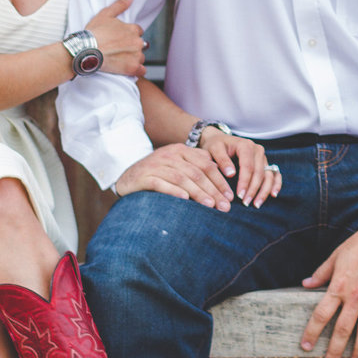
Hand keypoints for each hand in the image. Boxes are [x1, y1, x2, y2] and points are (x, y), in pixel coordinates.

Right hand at [86, 0, 145, 77]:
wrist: (87, 51)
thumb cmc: (94, 32)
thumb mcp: (105, 14)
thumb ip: (120, 5)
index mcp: (133, 29)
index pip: (138, 31)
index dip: (129, 35)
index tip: (120, 39)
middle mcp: (137, 42)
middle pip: (140, 45)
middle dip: (132, 47)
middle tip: (119, 50)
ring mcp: (136, 56)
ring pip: (140, 57)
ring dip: (134, 58)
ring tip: (120, 60)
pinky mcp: (133, 68)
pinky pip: (141, 71)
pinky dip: (137, 71)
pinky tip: (129, 69)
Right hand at [115, 144, 234, 209]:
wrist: (127, 177)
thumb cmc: (157, 174)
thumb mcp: (177, 165)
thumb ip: (196, 165)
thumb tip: (220, 172)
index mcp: (181, 150)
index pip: (206, 164)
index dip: (220, 181)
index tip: (230, 197)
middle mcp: (170, 155)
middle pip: (196, 173)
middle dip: (213, 190)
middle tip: (225, 206)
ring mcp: (156, 165)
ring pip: (182, 179)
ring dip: (198, 193)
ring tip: (210, 205)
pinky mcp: (144, 176)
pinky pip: (161, 183)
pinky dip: (174, 191)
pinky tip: (185, 200)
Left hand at [198, 127, 282, 207]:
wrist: (219, 140)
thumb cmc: (215, 146)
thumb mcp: (214, 149)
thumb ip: (222, 160)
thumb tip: (231, 174)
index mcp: (245, 146)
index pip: (248, 167)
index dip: (245, 182)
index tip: (239, 196)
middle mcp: (257, 150)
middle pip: (259, 173)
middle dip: (253, 190)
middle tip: (245, 203)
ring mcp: (263, 157)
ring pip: (268, 175)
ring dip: (264, 191)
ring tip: (256, 204)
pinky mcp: (265, 163)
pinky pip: (274, 174)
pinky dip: (275, 184)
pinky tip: (273, 195)